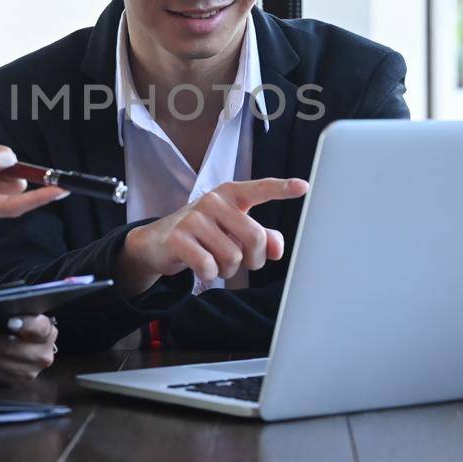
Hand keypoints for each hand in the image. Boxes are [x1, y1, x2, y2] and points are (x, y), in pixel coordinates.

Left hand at [0, 314, 57, 383]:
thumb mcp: (16, 310)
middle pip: (9, 348)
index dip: (26, 324)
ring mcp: (29, 372)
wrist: (22, 342)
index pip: (39, 327)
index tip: (9, 321)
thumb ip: (4, 304)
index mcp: (47, 331)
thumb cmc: (15, 319)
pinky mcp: (15, 382)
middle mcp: (43, 354)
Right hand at [116, 178, 309, 296]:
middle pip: (255, 236)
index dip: (282, 188)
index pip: (260, 189)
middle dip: (254, 258)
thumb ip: (260, 237)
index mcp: (230, 194)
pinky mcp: (178, 238)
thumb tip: (278, 249)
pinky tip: (201, 268)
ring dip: (228, 269)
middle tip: (243, 261)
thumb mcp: (232, 231)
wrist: (158, 242)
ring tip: (215, 262)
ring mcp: (194, 218)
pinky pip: (209, 266)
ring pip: (233, 256)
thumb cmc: (203, 234)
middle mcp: (213, 201)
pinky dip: (209, 275)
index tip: (304, 187)